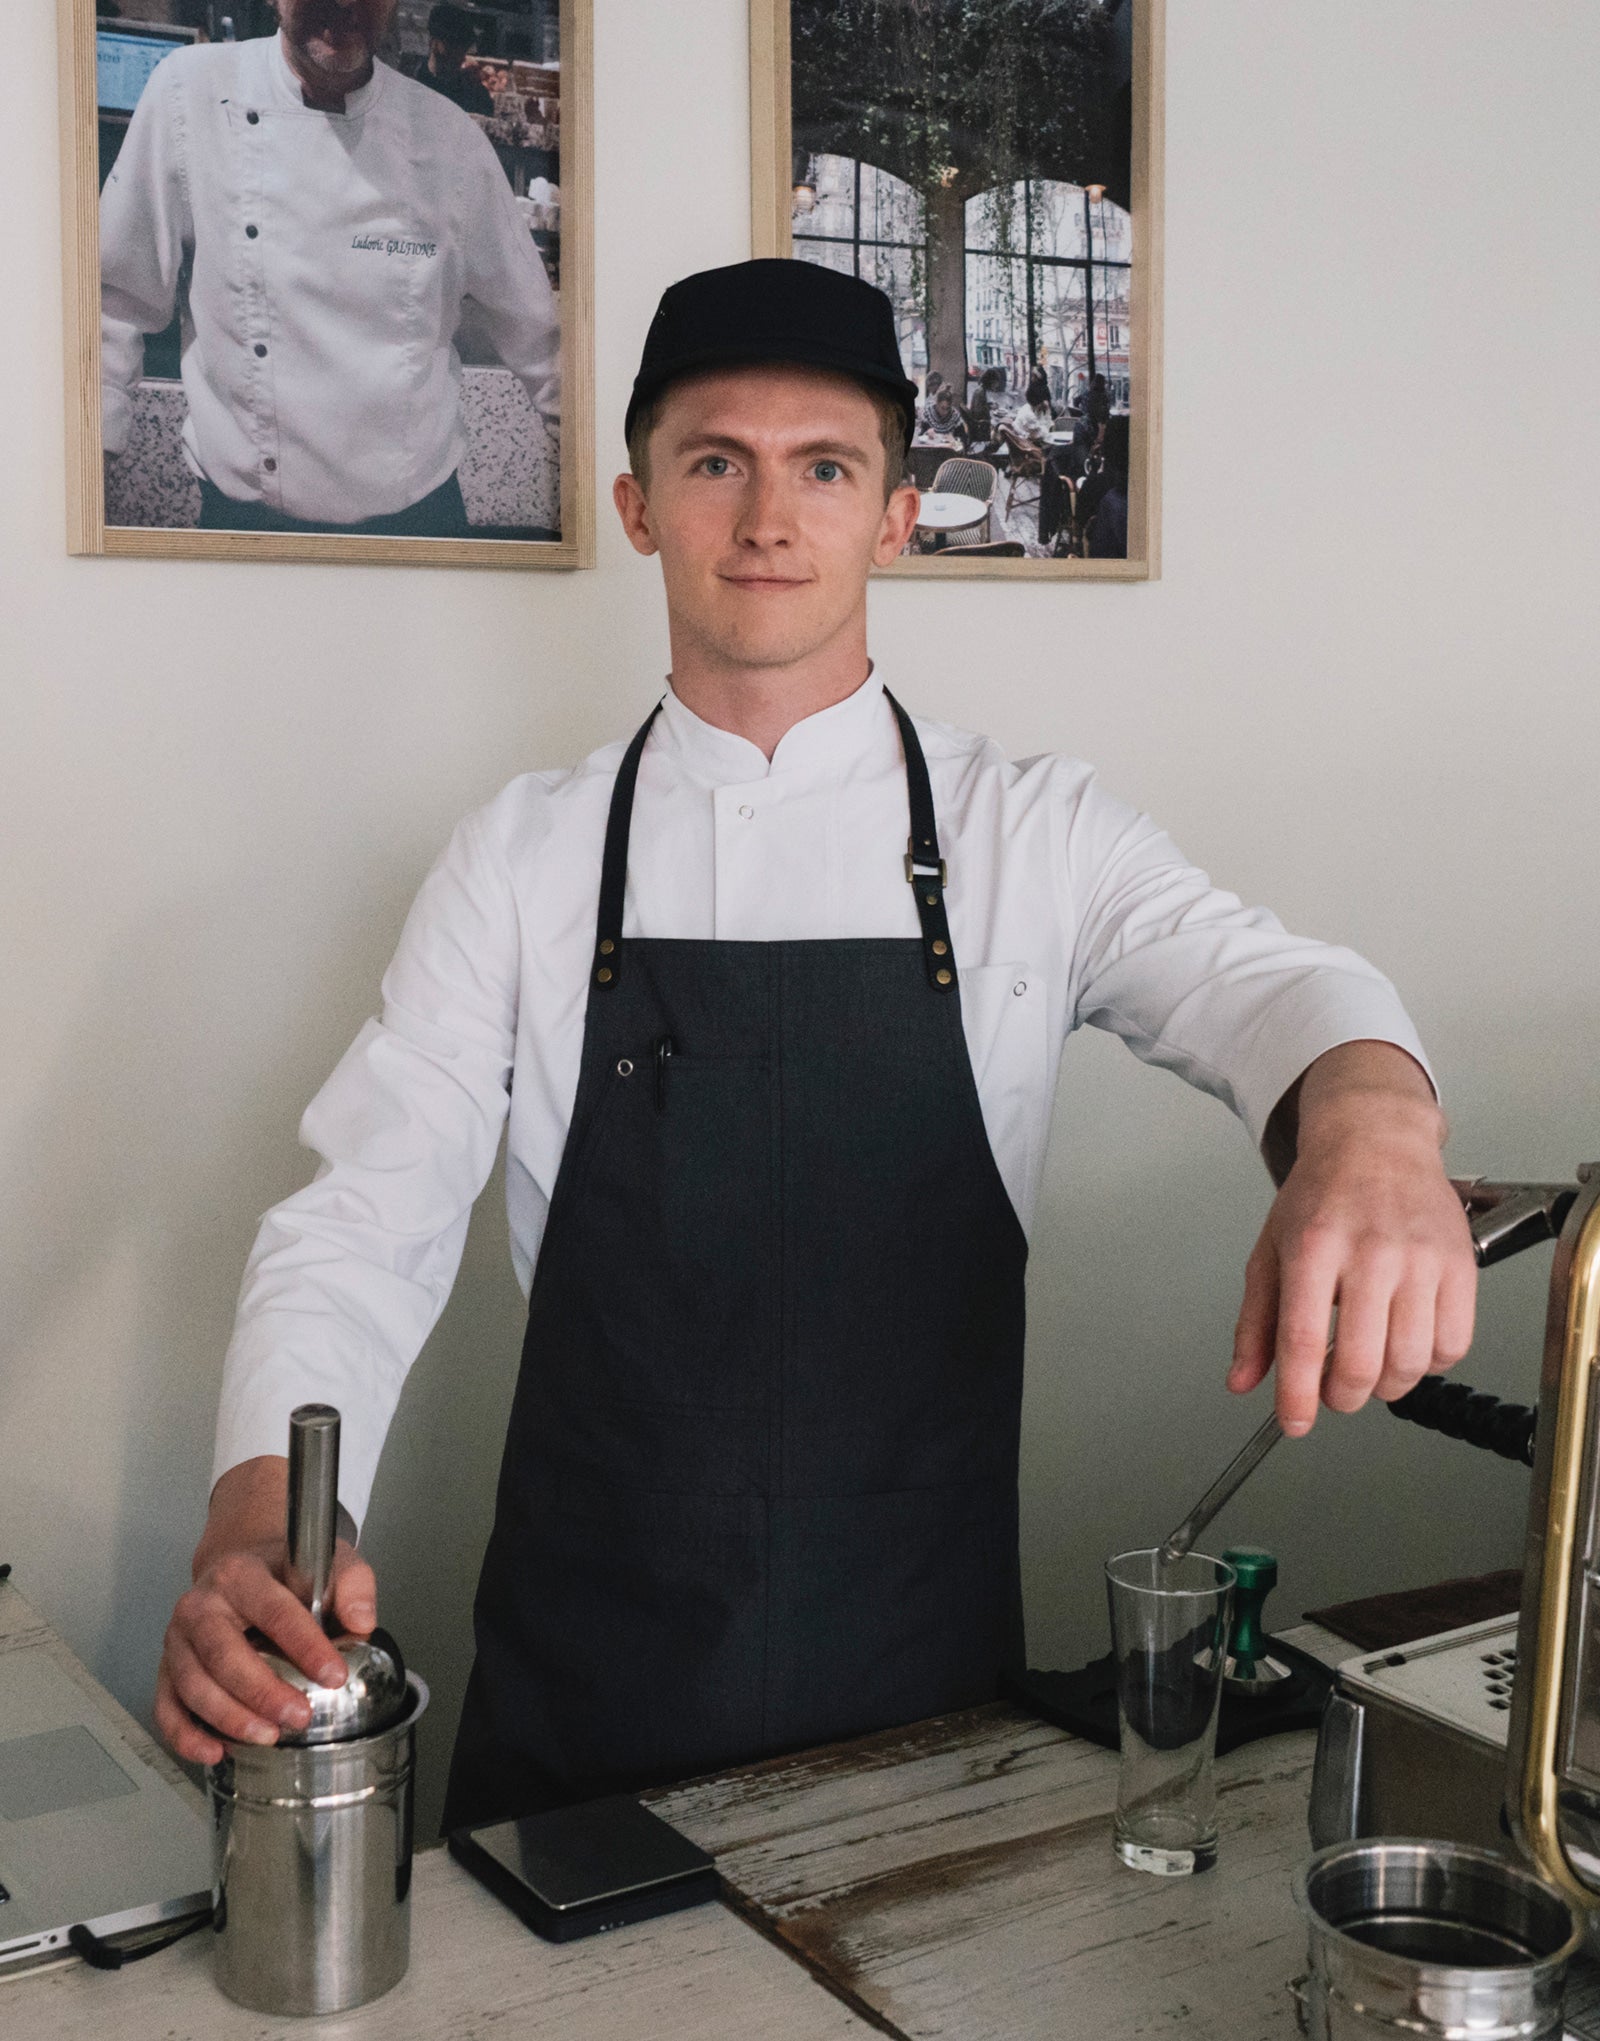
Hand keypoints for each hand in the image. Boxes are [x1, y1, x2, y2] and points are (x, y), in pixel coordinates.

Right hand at [154, 1457, 377, 1766]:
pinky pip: (167, 1706)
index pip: (274, 1611)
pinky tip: (215, 1752)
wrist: (241, 1569)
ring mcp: (178, 1638)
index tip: (333, 1675)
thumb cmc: (285, 1572)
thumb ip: (352, 1584)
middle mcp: (201, 1604)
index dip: (304, 1646)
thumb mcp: (328, 1561)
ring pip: (194, 1684)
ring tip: (269, 1736)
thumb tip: (361, 1622)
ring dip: (230, 1718)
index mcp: (241, 1574)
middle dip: (262, 1692)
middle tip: (299, 1717)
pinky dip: (186, 1735)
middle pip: (223, 1653)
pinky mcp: (167, 1668)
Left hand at [1228, 1042, 1476, 1435]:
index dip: (1298, 1394)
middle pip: (1362, 1361)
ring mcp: (1421, 1258)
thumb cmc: (1320, 1196)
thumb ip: (1256, 1322)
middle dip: (1342, 1397)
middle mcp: (1370, 1252)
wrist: (1376, 1142)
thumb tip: (1242, 1381)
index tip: (1294, 1423)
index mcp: (1312, 1247)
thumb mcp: (1271, 1250)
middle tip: (1333, 1394)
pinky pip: (1453, 1345)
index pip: (1304, 1339)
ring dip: (1386, 1386)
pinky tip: (1406, 1344)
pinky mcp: (1460, 1264)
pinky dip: (1428, 1365)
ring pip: (1411, 1362)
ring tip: (1369, 1368)